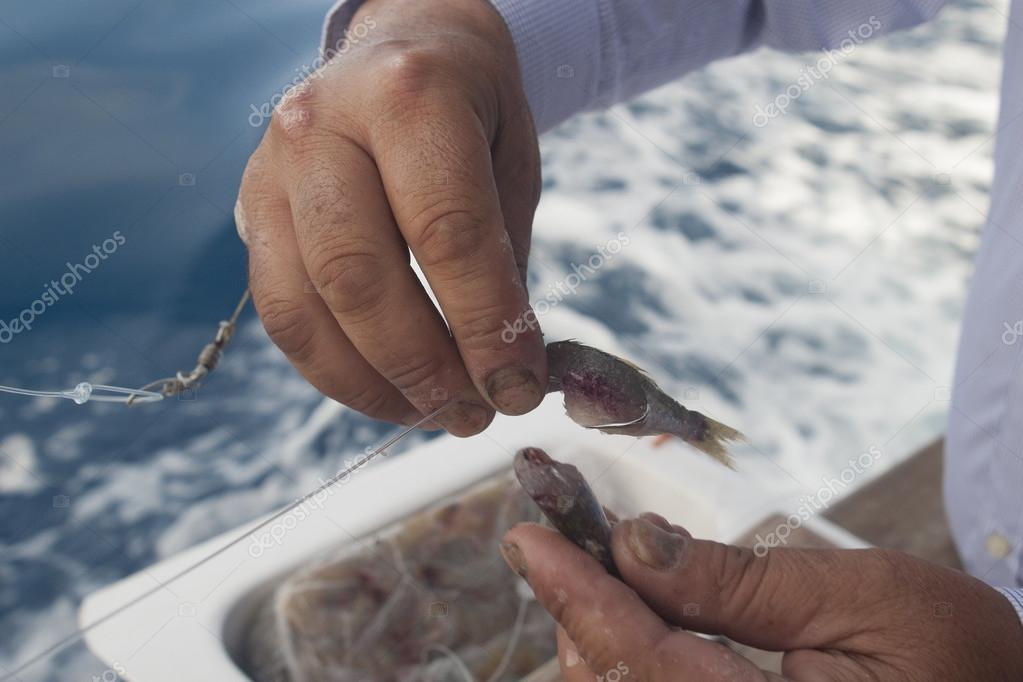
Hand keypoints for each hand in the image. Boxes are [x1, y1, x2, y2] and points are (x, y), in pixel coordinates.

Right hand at [235, 0, 543, 435]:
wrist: (402, 45)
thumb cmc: (470, 110)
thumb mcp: (512, 163)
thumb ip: (502, 261)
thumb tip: (502, 371)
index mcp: (408, 94)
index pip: (448, 232)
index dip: (486, 326)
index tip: (518, 390)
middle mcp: (322, 126)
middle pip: (361, 277)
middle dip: (424, 367)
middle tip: (474, 416)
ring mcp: (272, 168)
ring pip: (306, 307)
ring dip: (374, 385)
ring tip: (433, 415)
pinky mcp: (251, 209)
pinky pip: (281, 313)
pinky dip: (334, 370)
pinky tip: (385, 391)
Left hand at [501, 515, 1022, 680]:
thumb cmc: (959, 658)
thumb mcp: (862, 599)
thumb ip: (740, 582)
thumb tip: (636, 546)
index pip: (642, 664)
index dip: (578, 595)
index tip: (529, 538)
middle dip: (578, 611)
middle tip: (564, 538)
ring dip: (596, 632)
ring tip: (594, 566)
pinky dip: (626, 655)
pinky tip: (632, 611)